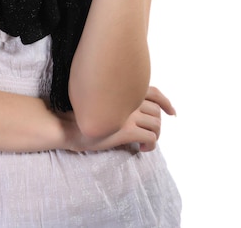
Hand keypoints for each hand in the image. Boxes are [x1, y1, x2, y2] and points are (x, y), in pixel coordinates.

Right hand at [61, 86, 175, 152]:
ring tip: (144, 142)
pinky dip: (151, 145)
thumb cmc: (82, 115)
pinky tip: (141, 149)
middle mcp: (128, 100)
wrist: (68, 126)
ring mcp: (127, 115)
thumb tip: (133, 113)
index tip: (172, 111)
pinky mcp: (126, 131)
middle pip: (157, 110)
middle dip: (157, 123)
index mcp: (123, 91)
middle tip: (150, 134)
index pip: (154, 91)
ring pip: (157, 124)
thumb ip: (117, 101)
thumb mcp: (102, 103)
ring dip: (155, 135)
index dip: (166, 102)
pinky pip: (151, 138)